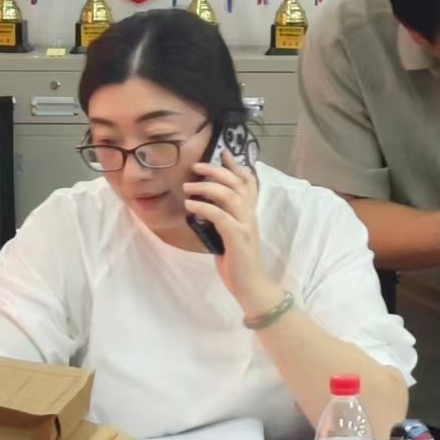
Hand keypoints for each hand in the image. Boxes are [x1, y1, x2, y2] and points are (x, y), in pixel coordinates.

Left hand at [184, 151, 281, 318]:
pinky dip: (204, 207)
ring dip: (207, 187)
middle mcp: (250, 216)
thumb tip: (203, 208)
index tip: (223, 153)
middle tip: (197, 166)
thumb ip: (222, 221)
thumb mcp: (230, 236)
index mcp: (249, 215)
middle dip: (216, 171)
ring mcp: (245, 226)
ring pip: (229, 196)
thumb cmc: (238, 263)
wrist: (251, 286)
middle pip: (237, 184)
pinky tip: (191, 205)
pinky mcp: (237, 238)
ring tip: (188, 185)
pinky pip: (220, 216)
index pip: (249, 183)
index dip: (237, 166)